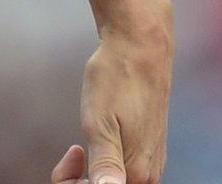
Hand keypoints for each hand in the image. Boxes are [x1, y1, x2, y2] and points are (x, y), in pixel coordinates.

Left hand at [53, 24, 171, 182]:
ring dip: (89, 174)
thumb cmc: (117, 82)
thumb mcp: (99, 124)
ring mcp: (150, 162)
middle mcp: (148, 174)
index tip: (71, 153)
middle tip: (72, 151)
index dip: (72, 182)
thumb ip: (104, 164)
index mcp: (137, 174)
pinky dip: (102, 164)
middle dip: (78, 180)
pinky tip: (93, 144)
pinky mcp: (148, 149)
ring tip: (77, 148)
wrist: (140, 51)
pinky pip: (121, 171)